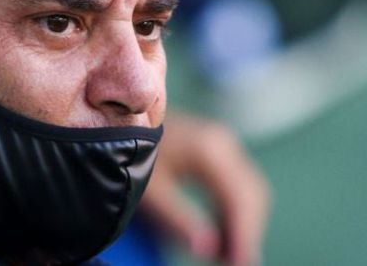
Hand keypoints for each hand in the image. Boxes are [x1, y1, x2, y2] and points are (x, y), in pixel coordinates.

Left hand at [140, 114, 270, 264]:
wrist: (115, 115)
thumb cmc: (125, 150)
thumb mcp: (148, 189)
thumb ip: (177, 219)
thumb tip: (207, 249)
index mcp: (209, 150)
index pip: (240, 199)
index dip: (245, 236)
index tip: (242, 264)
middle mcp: (223, 143)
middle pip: (251, 195)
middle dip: (247, 233)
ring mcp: (222, 144)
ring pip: (249, 191)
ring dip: (243, 224)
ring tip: (230, 258)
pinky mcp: (216, 150)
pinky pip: (237, 185)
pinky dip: (235, 213)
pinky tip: (223, 238)